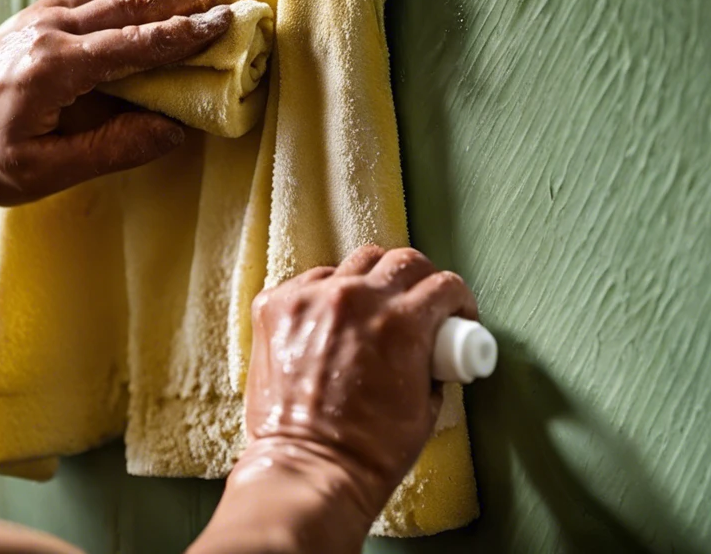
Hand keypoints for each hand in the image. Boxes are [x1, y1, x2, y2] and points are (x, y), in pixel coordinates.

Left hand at [0, 0, 241, 204]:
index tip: (227, 22)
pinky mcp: (32, 18)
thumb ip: (112, 148)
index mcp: (53, 70)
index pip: (134, 45)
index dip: (185, 33)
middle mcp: (47, 32)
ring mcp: (37, 19)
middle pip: (129, 6)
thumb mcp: (47, 172)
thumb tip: (173, 129)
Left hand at [239, 245, 477, 520]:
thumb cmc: (370, 450)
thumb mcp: (426, 405)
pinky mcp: (274, 306)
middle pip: (400, 261)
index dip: (457, 300)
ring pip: (353, 264)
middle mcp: (354, 298)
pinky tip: (330, 323)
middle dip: (419, 281)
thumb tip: (433, 345)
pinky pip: (309, 283)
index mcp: (400, 322)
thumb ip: (432, 361)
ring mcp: (309, 298)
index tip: (455, 314)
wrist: (308, 469)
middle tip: (419, 305)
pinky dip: (325, 296)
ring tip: (370, 312)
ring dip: (371, 283)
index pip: (443, 284)